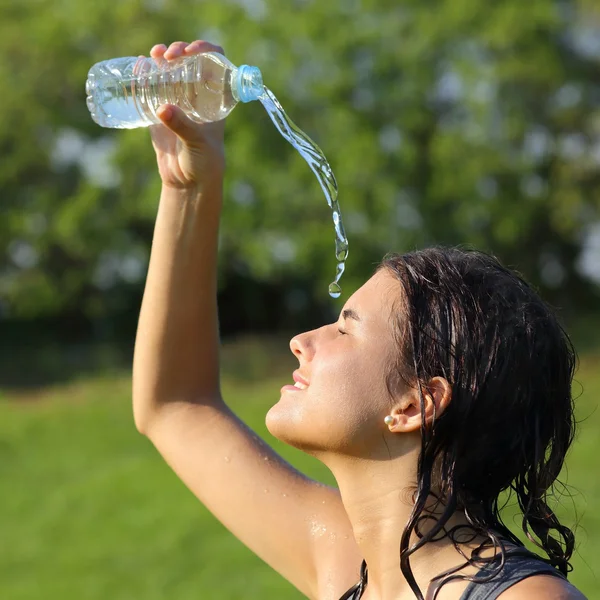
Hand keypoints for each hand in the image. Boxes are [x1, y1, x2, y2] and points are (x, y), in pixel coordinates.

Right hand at [149, 40, 225, 190]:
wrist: (189, 183)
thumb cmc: (204, 163)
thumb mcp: (197, 143)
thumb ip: (182, 126)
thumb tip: (163, 109)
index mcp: (215, 99)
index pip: (216, 64)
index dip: (206, 50)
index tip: (191, 51)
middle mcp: (198, 96)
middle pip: (190, 62)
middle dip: (179, 51)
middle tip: (168, 55)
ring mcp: (178, 102)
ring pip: (170, 71)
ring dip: (160, 58)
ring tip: (153, 56)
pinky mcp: (160, 112)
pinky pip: (152, 87)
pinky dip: (145, 74)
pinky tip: (137, 68)